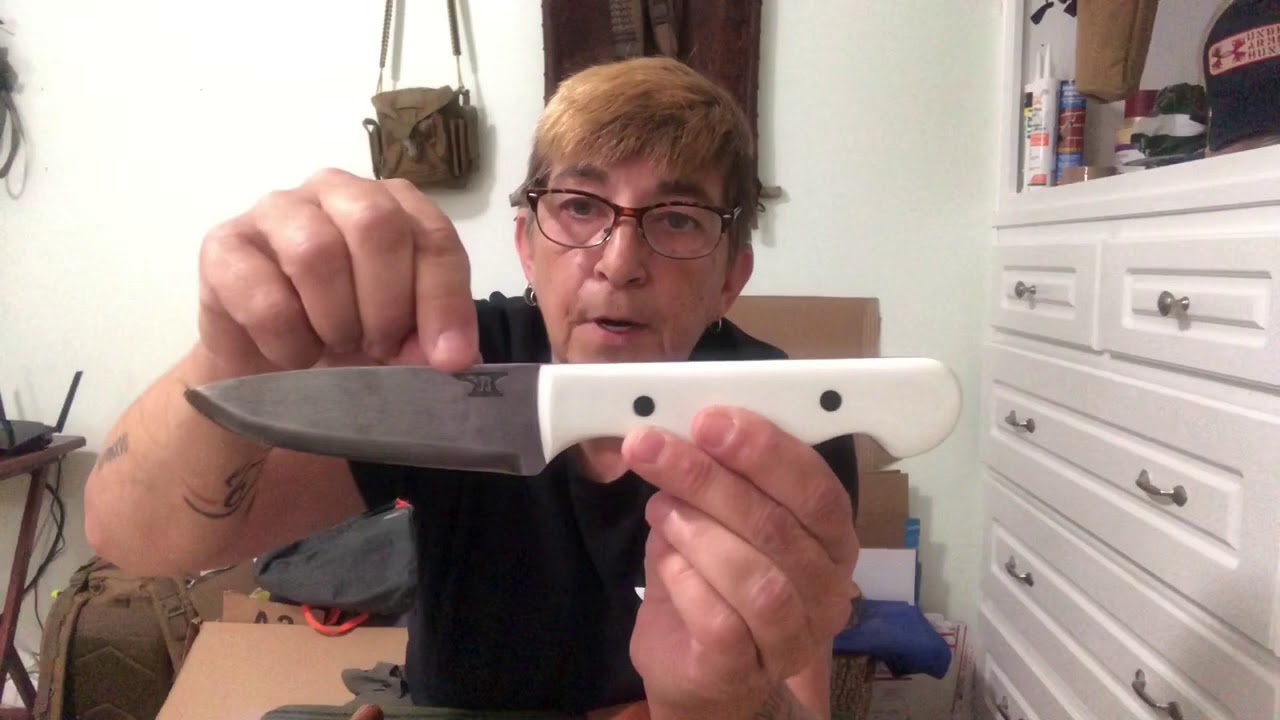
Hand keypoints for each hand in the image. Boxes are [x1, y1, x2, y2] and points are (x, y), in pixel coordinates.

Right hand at [196, 168, 477, 374]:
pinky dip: (290, 341)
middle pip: (375, 224)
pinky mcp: (223, 246)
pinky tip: (295, 353)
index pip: (432, 236)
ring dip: (337, 320)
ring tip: (336, 347)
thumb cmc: (347, 331)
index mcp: (392, 203)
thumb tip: (451, 355)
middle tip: (379, 346)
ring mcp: (275, 210)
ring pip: (317, 253)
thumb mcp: (402, 335)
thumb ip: (430, 334)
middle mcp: (335, 190)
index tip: (448, 358)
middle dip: (387, 303)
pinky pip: (265, 296)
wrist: (268, 363)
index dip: (444, 300)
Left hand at [622, 407, 858, 718]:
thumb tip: (670, 429)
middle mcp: (825, 589)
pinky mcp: (745, 668)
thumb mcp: (712, 519)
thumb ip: (708, 478)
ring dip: (699, 531)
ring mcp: (792, 636)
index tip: (709, 421)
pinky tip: (665, 560)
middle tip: (656, 449)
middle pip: (779, 527)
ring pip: (758, 579)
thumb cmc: (710, 585)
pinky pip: (723, 622)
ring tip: (659, 507)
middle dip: (710, 479)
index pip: (817, 490)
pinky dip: (687, 582)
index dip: (765, 450)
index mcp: (828, 539)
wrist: (697, 672)